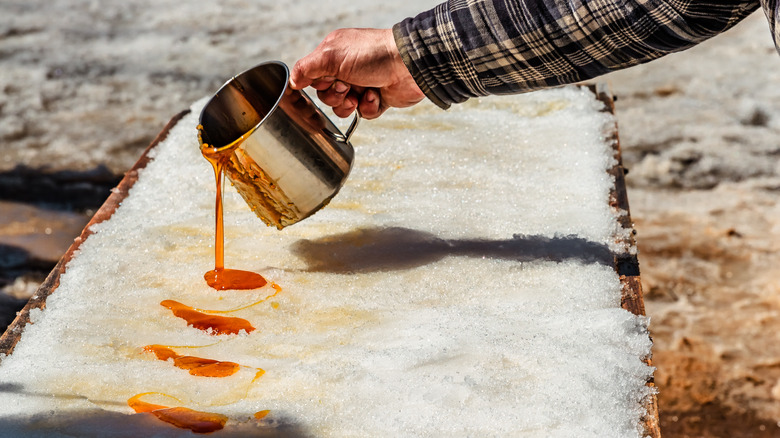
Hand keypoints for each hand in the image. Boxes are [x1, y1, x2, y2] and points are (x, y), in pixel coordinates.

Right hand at [289, 28, 424, 118]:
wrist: (408, 66)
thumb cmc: (372, 54)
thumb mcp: (331, 56)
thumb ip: (307, 68)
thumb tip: (292, 80)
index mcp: (334, 55)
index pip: (314, 77)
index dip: (318, 85)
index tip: (327, 83)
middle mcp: (347, 69)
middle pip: (327, 95)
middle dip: (335, 96)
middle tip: (346, 87)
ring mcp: (363, 84)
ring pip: (343, 107)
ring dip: (350, 104)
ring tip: (360, 94)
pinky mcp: (378, 98)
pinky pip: (364, 113)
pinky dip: (369, 107)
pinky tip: (376, 95)